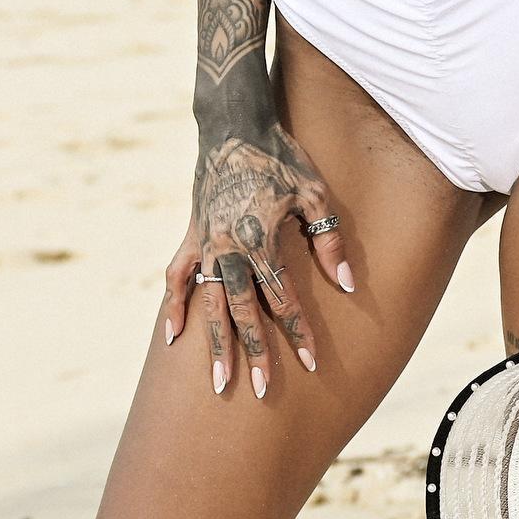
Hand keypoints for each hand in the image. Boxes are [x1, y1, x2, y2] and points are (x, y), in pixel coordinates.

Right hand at [161, 121, 352, 399]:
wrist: (233, 126)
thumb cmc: (282, 157)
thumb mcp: (314, 192)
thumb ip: (329, 240)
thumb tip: (346, 283)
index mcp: (261, 238)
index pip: (283, 298)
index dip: (298, 332)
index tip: (311, 363)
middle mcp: (228, 248)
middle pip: (243, 311)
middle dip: (255, 354)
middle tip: (264, 392)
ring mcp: (205, 244)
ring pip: (209, 305)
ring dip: (215, 344)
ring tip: (219, 383)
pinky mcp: (191, 236)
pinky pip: (176, 278)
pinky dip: (173, 308)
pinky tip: (172, 339)